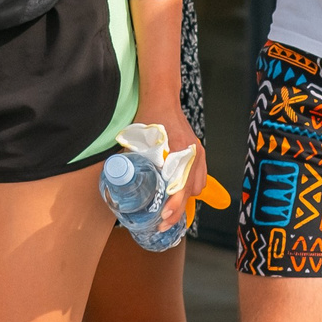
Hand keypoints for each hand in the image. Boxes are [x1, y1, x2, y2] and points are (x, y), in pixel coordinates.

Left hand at [143, 104, 207, 236]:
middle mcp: (193, 153)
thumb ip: (133, 160)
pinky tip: (176, 193)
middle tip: (162, 222)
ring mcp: (198, 153)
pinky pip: (198, 177)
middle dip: (178, 209)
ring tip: (169, 209)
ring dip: (185, 199)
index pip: (181, 185)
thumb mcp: (138, 139)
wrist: (163, 99)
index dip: (174, 205)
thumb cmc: (150, 117)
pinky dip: (189, 188)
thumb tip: (122, 182)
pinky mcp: (197, 152)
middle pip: (191, 191)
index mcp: (180, 150)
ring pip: (197, 186)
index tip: (164, 217)